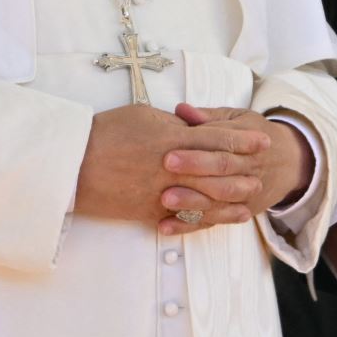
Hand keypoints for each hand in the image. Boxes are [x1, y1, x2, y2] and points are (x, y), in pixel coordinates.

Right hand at [74, 103, 269, 233]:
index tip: (262, 139)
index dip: (242, 140)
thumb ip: (171, 124)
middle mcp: (173, 168)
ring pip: (206, 198)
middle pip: (218, 171)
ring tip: (249, 198)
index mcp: (172, 139)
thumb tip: (190, 129)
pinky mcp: (149, 212)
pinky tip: (218, 220)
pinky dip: (204, 220)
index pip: (217, 138)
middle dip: (243, 171)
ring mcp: (162, 193)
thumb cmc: (105, 133)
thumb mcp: (141, 116)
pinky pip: (183, 219)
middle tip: (263, 173)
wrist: (72, 164)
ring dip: (230, 199)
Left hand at [161, 105, 313, 230]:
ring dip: (192, 202)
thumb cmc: (255, 136)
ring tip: (166, 200)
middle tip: (165, 170)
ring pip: (221, 201)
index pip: (223, 146)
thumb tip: (181, 110)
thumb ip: (209, 117)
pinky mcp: (241, 212)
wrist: (291, 162)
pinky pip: (215, 221)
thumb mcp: (239, 119)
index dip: (198, 152)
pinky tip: (167, 225)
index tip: (169, 153)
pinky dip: (190, 225)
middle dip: (194, 172)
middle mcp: (250, 169)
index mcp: (249, 143)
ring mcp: (247, 194)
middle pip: (223, 173)